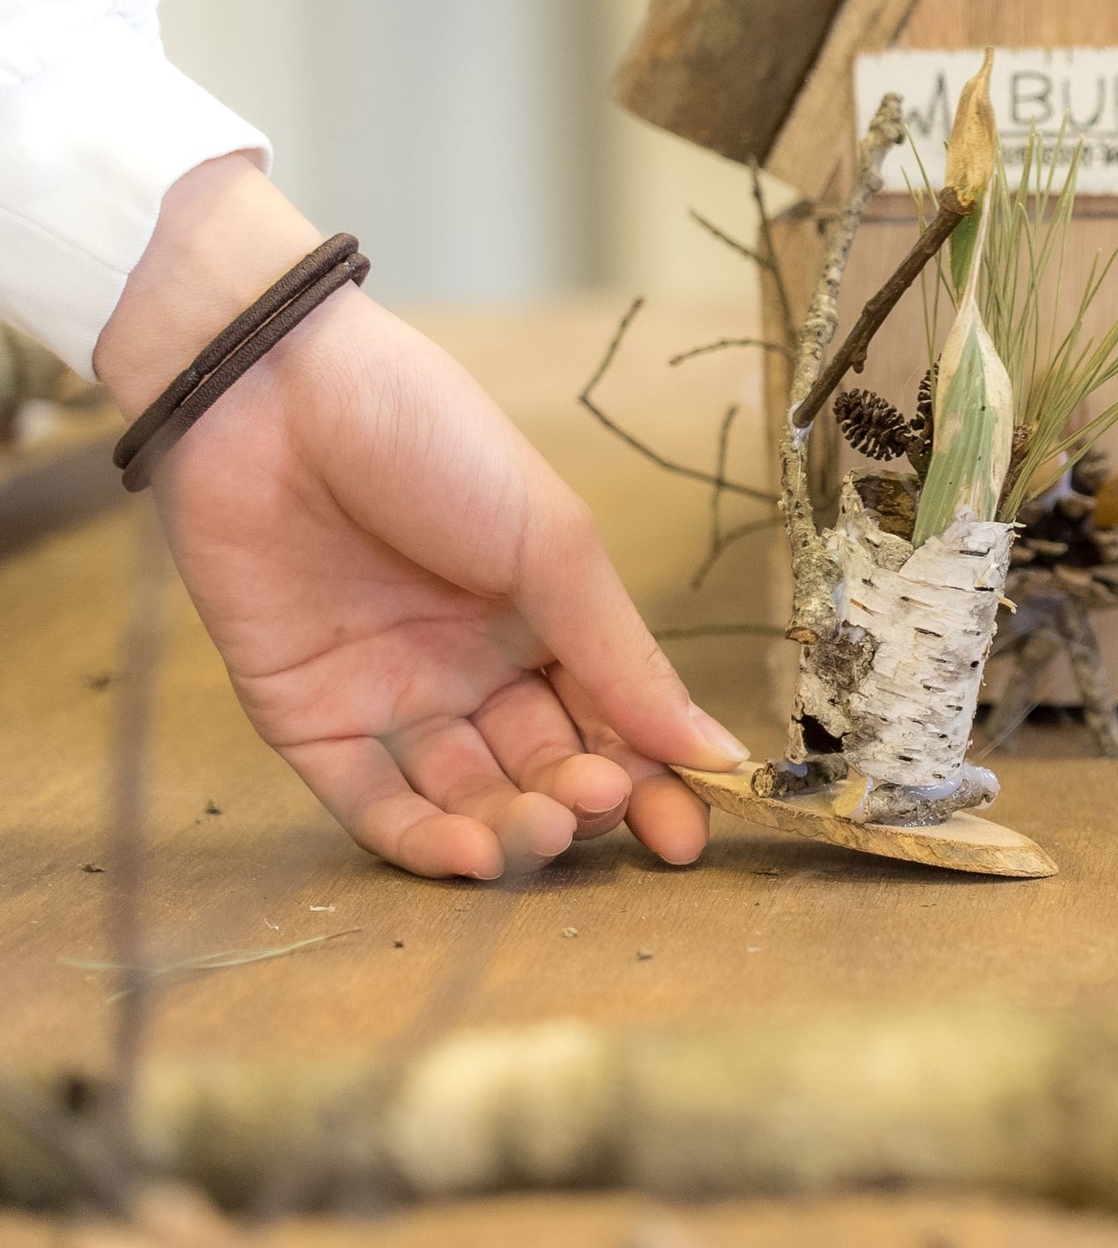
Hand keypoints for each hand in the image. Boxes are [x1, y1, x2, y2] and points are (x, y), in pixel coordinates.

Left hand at [96, 157, 745, 878]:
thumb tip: (714, 755)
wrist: (272, 392)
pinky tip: (472, 855)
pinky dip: (423, 841)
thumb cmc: (433, 440)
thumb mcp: (553, 545)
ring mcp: (391, 696)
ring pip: (467, 797)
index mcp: (544, 618)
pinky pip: (371, 803)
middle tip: (604, 805)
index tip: (685, 837)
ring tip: (546, 827)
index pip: (613, 722)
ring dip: (513, 829)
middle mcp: (473, 667)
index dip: (653, 782)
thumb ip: (623, 660)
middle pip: (544, 767)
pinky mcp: (307, 718)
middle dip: (584, 802)